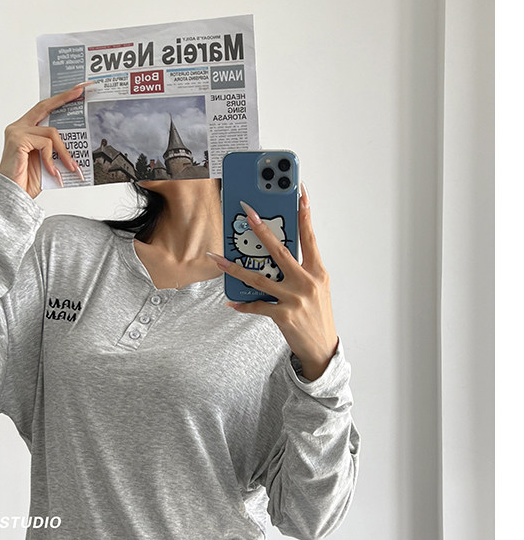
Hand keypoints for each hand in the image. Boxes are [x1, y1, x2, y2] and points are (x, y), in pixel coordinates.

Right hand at [0, 83, 91, 197]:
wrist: (13, 196)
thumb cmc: (26, 181)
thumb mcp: (46, 160)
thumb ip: (54, 148)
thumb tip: (73, 142)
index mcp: (24, 129)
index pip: (43, 109)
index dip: (59, 99)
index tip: (75, 90)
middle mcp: (18, 127)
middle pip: (45, 107)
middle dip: (64, 98)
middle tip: (80, 92)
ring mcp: (17, 132)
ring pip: (51, 132)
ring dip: (64, 152)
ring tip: (70, 167)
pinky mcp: (18, 140)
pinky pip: (45, 144)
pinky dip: (52, 160)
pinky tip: (53, 172)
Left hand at [207, 183, 338, 380]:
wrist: (322, 348)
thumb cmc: (317, 315)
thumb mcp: (317, 287)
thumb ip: (301, 269)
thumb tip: (274, 253)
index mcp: (317, 271)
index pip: (309, 236)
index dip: (304, 213)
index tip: (299, 192)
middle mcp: (307, 282)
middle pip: (280, 250)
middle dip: (261, 230)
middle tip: (247, 213)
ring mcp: (295, 299)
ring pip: (260, 278)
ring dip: (235, 268)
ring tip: (218, 259)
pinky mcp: (284, 315)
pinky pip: (257, 306)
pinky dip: (243, 304)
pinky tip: (230, 301)